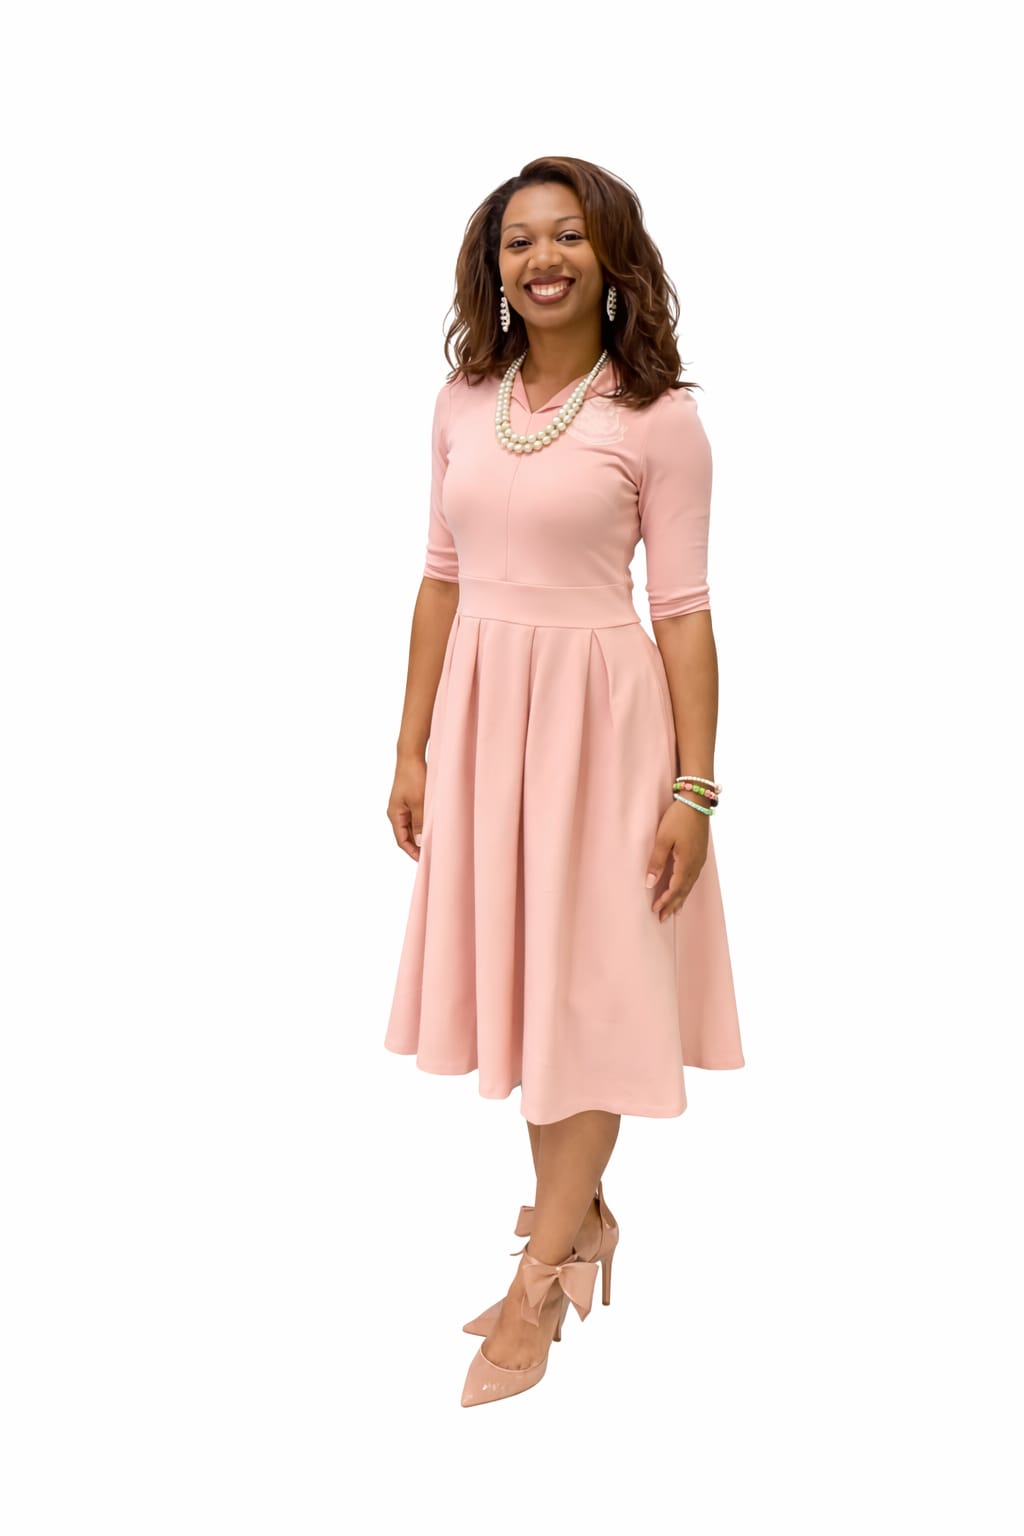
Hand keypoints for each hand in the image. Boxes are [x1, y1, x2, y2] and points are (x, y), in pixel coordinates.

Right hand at [388, 755, 426, 860]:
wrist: (411, 756)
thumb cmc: (413, 777)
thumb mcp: (419, 802)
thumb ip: (419, 823)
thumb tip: (420, 842)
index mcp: (395, 815)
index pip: (402, 840)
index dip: (412, 852)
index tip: (424, 861)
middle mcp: (397, 812)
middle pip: (407, 835)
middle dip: (418, 845)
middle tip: (432, 854)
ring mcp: (403, 806)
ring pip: (412, 826)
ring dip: (422, 834)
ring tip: (435, 842)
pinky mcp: (410, 799)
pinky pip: (416, 817)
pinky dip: (424, 824)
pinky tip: (434, 827)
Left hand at [645, 801, 708, 921]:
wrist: (697, 801)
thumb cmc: (679, 817)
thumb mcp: (663, 838)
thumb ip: (656, 862)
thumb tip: (648, 883)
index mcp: (687, 863)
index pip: (675, 888)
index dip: (665, 901)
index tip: (655, 911)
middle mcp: (696, 864)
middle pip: (684, 890)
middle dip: (673, 905)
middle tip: (663, 918)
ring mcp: (700, 859)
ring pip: (690, 885)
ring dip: (681, 898)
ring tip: (674, 910)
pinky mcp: (700, 853)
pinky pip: (693, 877)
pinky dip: (686, 887)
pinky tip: (683, 888)